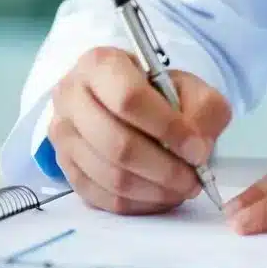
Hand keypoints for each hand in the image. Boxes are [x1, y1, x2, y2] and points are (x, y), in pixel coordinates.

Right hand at [48, 47, 231, 214]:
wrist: (129, 104)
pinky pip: (103, 198)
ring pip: (110, 176)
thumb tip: (197, 149)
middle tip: (194, 179)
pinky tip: (161, 195)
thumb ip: (203, 110)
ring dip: (154, 189)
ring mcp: (63, 135)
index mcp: (100, 64)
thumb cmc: (159, 93)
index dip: (167, 128)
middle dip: (164, 168)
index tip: (196, 149)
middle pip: (117, 144)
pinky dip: (139, 203)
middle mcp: (71, 97)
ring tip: (182, 188)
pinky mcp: (66, 169)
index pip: (129, 98)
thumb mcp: (191, 87)